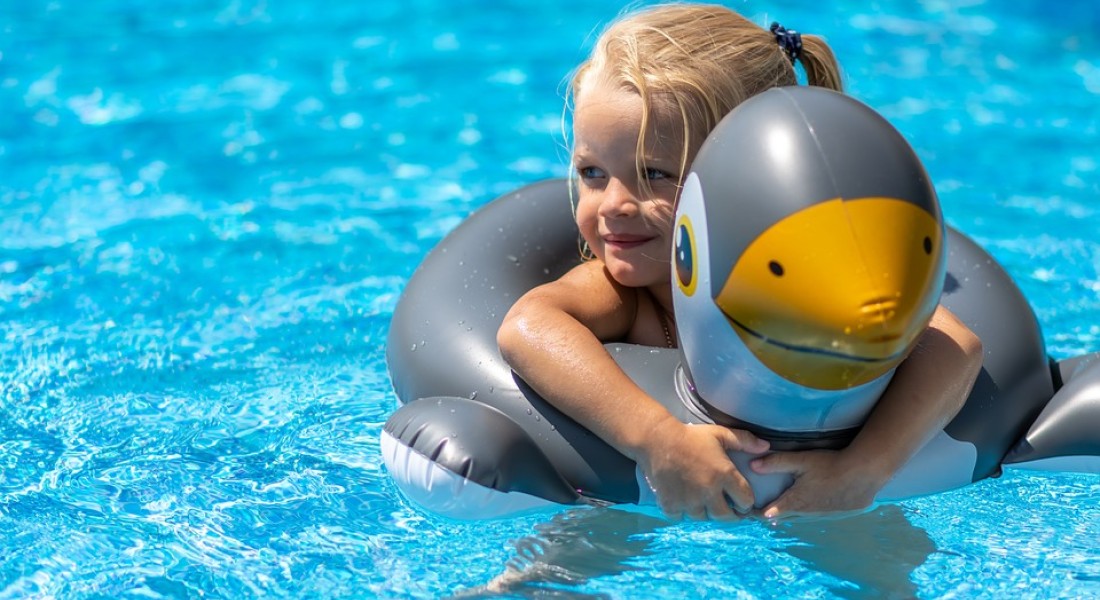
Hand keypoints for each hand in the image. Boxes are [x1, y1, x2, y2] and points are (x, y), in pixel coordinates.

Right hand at [636, 419, 768, 520]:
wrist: (657, 439)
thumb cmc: (691, 436)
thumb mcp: (720, 434)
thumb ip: (744, 441)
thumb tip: (766, 446)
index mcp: (724, 475)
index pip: (745, 501)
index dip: (746, 502)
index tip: (742, 499)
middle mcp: (708, 492)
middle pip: (726, 517)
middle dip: (729, 514)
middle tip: (727, 508)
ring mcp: (689, 501)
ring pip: (703, 518)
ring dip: (705, 511)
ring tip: (703, 501)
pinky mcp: (671, 505)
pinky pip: (681, 517)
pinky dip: (683, 512)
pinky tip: (683, 500)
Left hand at [750, 449, 886, 520]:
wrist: (864, 473)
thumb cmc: (830, 465)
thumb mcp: (800, 461)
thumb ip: (776, 462)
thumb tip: (752, 465)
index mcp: (795, 501)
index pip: (769, 513)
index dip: (756, 513)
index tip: (746, 511)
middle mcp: (808, 513)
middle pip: (785, 516)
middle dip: (774, 513)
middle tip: (761, 509)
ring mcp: (824, 515)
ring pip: (803, 516)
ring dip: (794, 511)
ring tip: (785, 505)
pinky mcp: (839, 513)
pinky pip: (821, 514)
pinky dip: (814, 509)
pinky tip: (817, 500)